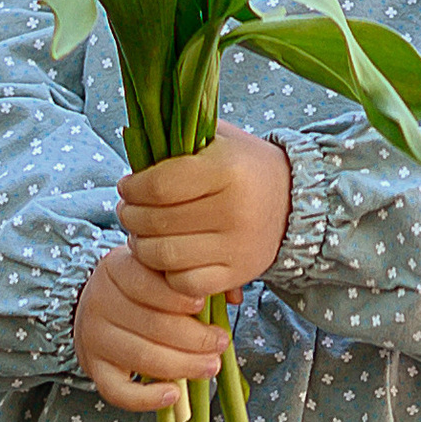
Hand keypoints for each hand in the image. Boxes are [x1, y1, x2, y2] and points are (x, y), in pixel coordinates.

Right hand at [73, 247, 229, 416]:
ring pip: (141, 357)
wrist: (102, 304)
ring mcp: (93, 337)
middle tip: (220, 343)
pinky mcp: (93, 368)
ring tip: (211, 366)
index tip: (203, 305)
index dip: (176, 296)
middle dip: (192, 338)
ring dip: (182, 366)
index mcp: (116, 268)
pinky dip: (146, 398)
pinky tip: (174, 394)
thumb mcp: (163, 270)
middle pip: (149, 324)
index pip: (144, 282)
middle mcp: (99, 301)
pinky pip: (117, 391)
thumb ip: (195, 276)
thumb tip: (234, 297)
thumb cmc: (145, 286)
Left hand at [116, 130, 291, 299]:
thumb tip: (135, 149)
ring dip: (142, 246)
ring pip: (164, 256)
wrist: (292, 199)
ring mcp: (238, 246)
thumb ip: (178, 137)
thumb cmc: (242, 165)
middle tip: (129, 209)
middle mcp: (235, 210)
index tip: (128, 186)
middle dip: (130, 215)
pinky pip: (185, 284)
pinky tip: (169, 257)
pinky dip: (168, 273)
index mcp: (227, 169)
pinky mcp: (239, 274)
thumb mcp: (217, 138)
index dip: (133, 188)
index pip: (158, 186)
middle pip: (156, 222)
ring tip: (143, 233)